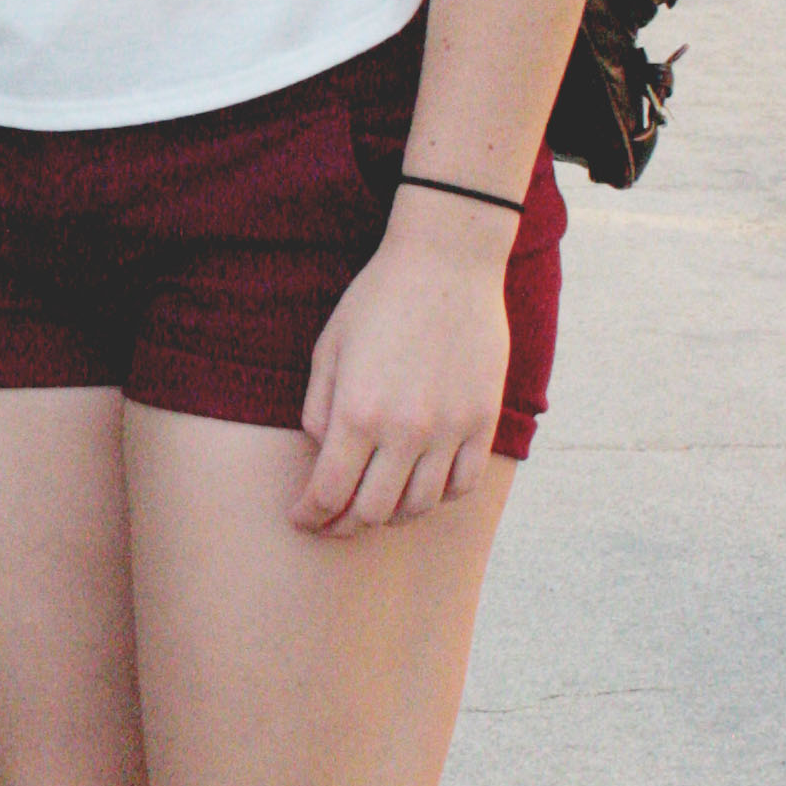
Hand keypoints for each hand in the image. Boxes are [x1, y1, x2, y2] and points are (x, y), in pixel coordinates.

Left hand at [292, 196, 510, 534]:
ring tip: (376, 503)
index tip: (302, 519)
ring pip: (419, 506)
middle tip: (334, 519)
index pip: (328, 492)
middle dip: (344, 524)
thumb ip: (319, 409)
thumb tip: (325, 455)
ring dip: (391, 514)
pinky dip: (439, 496)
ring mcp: (450, 429)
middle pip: (372, 512)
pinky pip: (463, 485)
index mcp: (357, 412)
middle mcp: (405, 430)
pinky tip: (422, 484)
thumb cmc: (378, 299)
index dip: (310, 516)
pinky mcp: (483, 421)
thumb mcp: (329, 349)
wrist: (447, 261)